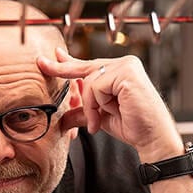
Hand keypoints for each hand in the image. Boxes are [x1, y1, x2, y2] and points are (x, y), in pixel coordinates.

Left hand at [37, 48, 182, 162]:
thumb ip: (82, 112)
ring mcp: (126, 66)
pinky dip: (98, 104)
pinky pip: (97, 86)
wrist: (151, 137)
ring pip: (89, 81)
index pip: (88, 65)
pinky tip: (110, 113)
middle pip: (84, 68)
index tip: (53, 55)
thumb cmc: (132, 126)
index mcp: (118, 71)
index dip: (68, 62)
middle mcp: (123, 64)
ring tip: (100, 120)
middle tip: (40, 64)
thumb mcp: (100, 118)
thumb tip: (63, 117)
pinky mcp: (127, 73)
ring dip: (91, 105)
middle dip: (62, 70)